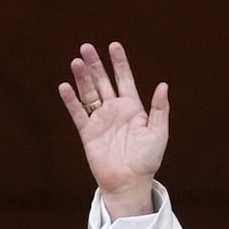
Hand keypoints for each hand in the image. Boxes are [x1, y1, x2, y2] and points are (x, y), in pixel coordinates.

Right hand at [58, 41, 168, 218]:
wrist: (130, 182)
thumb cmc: (147, 159)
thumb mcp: (158, 133)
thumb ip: (160, 109)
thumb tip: (163, 85)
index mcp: (133, 108)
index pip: (125, 80)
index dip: (119, 63)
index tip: (114, 46)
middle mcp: (115, 110)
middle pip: (103, 81)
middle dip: (95, 64)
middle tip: (86, 46)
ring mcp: (100, 120)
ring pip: (89, 93)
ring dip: (82, 78)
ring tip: (76, 61)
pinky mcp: (88, 132)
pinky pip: (78, 113)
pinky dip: (71, 101)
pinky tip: (65, 86)